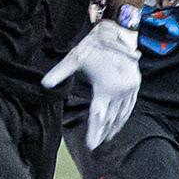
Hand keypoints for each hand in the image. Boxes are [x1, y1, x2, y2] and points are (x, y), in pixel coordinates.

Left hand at [42, 20, 140, 148]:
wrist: (118, 31)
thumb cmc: (94, 45)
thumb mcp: (75, 58)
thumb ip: (59, 73)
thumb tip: (44, 84)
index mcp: (105, 88)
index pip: (98, 116)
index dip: (94, 132)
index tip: (91, 146)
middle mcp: (120, 91)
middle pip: (110, 118)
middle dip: (103, 132)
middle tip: (97, 144)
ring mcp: (130, 88)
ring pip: (122, 114)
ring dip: (115, 126)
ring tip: (108, 136)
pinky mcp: (135, 84)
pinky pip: (131, 105)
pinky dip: (125, 116)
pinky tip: (120, 121)